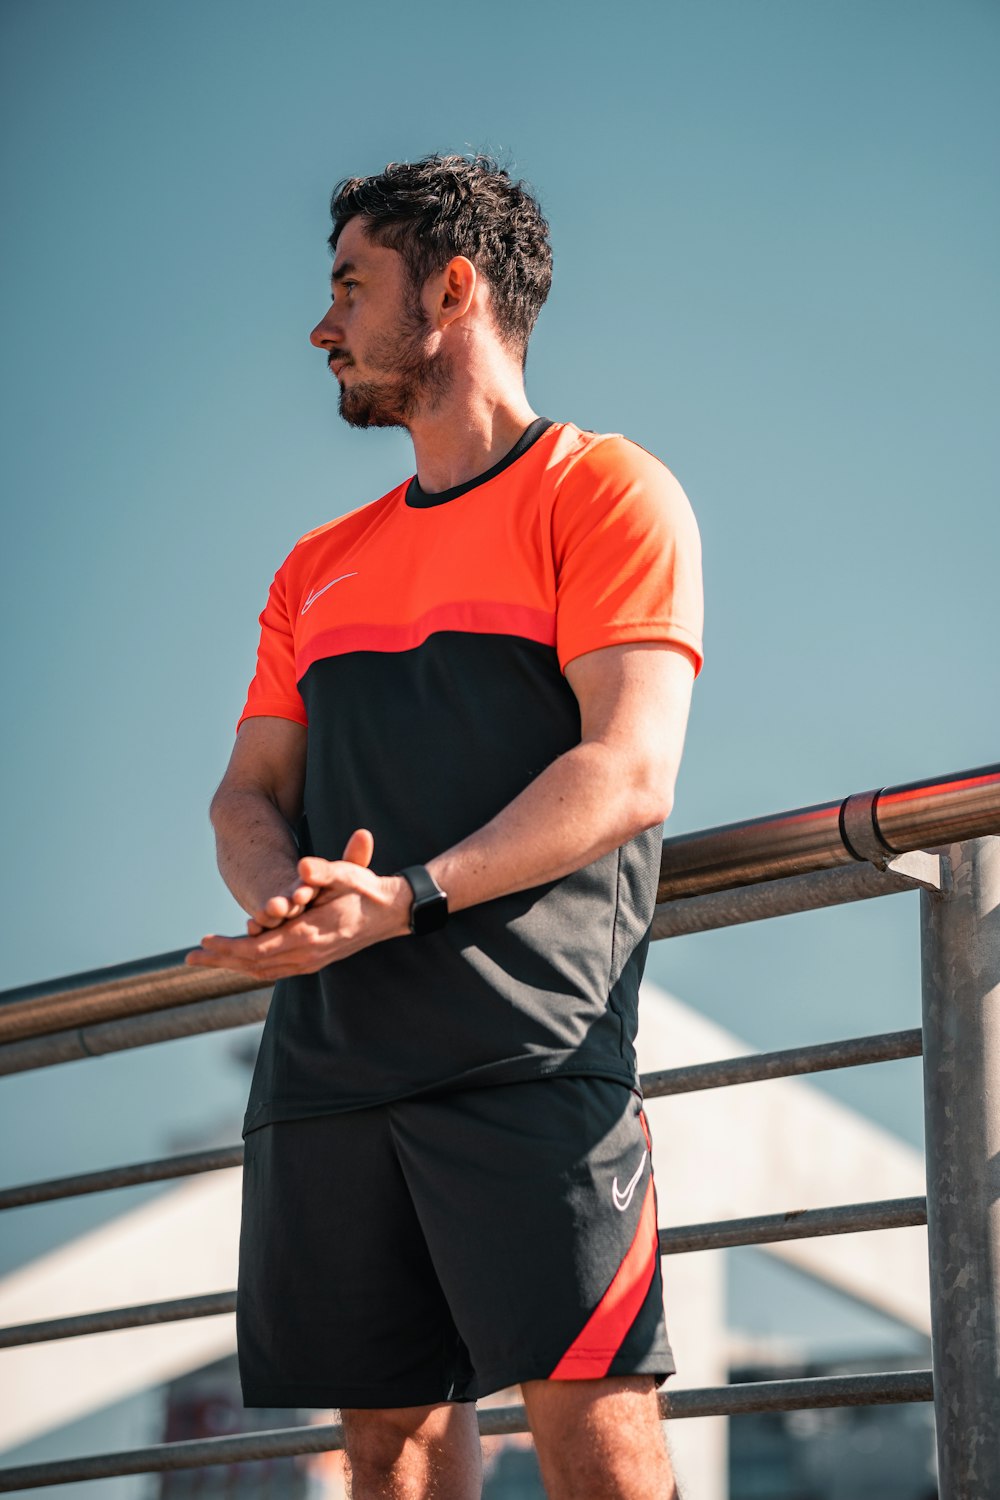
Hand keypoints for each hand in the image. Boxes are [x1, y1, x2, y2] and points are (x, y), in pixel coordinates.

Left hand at [185, 830, 411, 981]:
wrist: (393, 912)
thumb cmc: (367, 888)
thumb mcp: (348, 873)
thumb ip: (325, 869)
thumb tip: (302, 866)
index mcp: (310, 935)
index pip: (259, 949)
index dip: (229, 948)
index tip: (204, 941)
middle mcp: (308, 955)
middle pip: (254, 965)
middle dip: (221, 960)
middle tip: (191, 956)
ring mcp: (311, 962)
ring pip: (262, 971)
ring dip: (232, 965)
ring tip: (204, 959)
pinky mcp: (313, 961)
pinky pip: (274, 970)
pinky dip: (250, 966)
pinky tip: (237, 961)